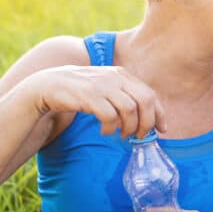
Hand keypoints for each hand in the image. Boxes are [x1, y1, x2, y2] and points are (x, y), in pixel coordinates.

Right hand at [25, 65, 165, 137]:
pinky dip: (110, 128)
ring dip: (129, 127)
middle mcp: (115, 77)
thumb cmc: (84, 91)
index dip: (159, 114)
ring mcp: (103, 85)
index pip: (150, 94)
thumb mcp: (108, 88)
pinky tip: (105, 131)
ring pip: (130, 110)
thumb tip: (149, 119)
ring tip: (121, 134)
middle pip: (145, 102)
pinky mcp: (89, 96)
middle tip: (140, 136)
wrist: (51, 85)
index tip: (161, 129)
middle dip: (147, 123)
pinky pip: (110, 116)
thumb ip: (126, 97)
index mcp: (123, 75)